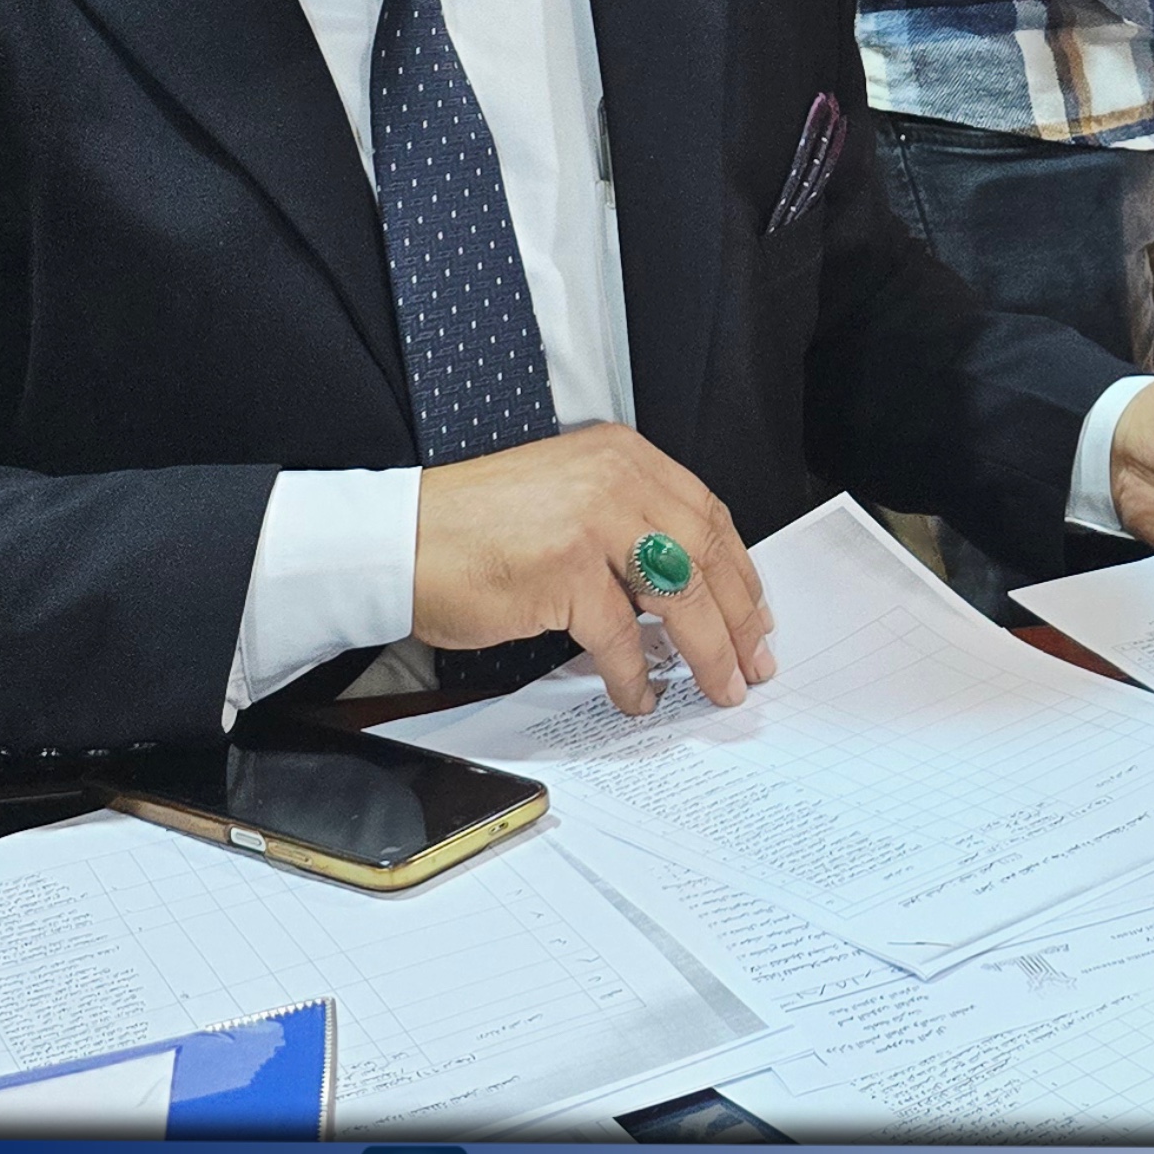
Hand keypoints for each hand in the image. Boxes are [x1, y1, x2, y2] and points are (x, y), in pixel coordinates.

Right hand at [414, 423, 777, 716]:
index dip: (740, 571)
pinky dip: (635, 675)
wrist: (398, 538)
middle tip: (755, 661)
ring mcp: (593, 523)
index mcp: (623, 457)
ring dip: (707, 651)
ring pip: (679, 596)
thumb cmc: (473, 526)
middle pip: (706, 555)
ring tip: (718, 686)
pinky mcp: (567, 571)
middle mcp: (616, 480)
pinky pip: (622, 636)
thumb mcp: (567, 498)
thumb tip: (683, 588)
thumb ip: (627, 525)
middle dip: (739, 618)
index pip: (707, 515)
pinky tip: (639, 695)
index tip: (756, 613)